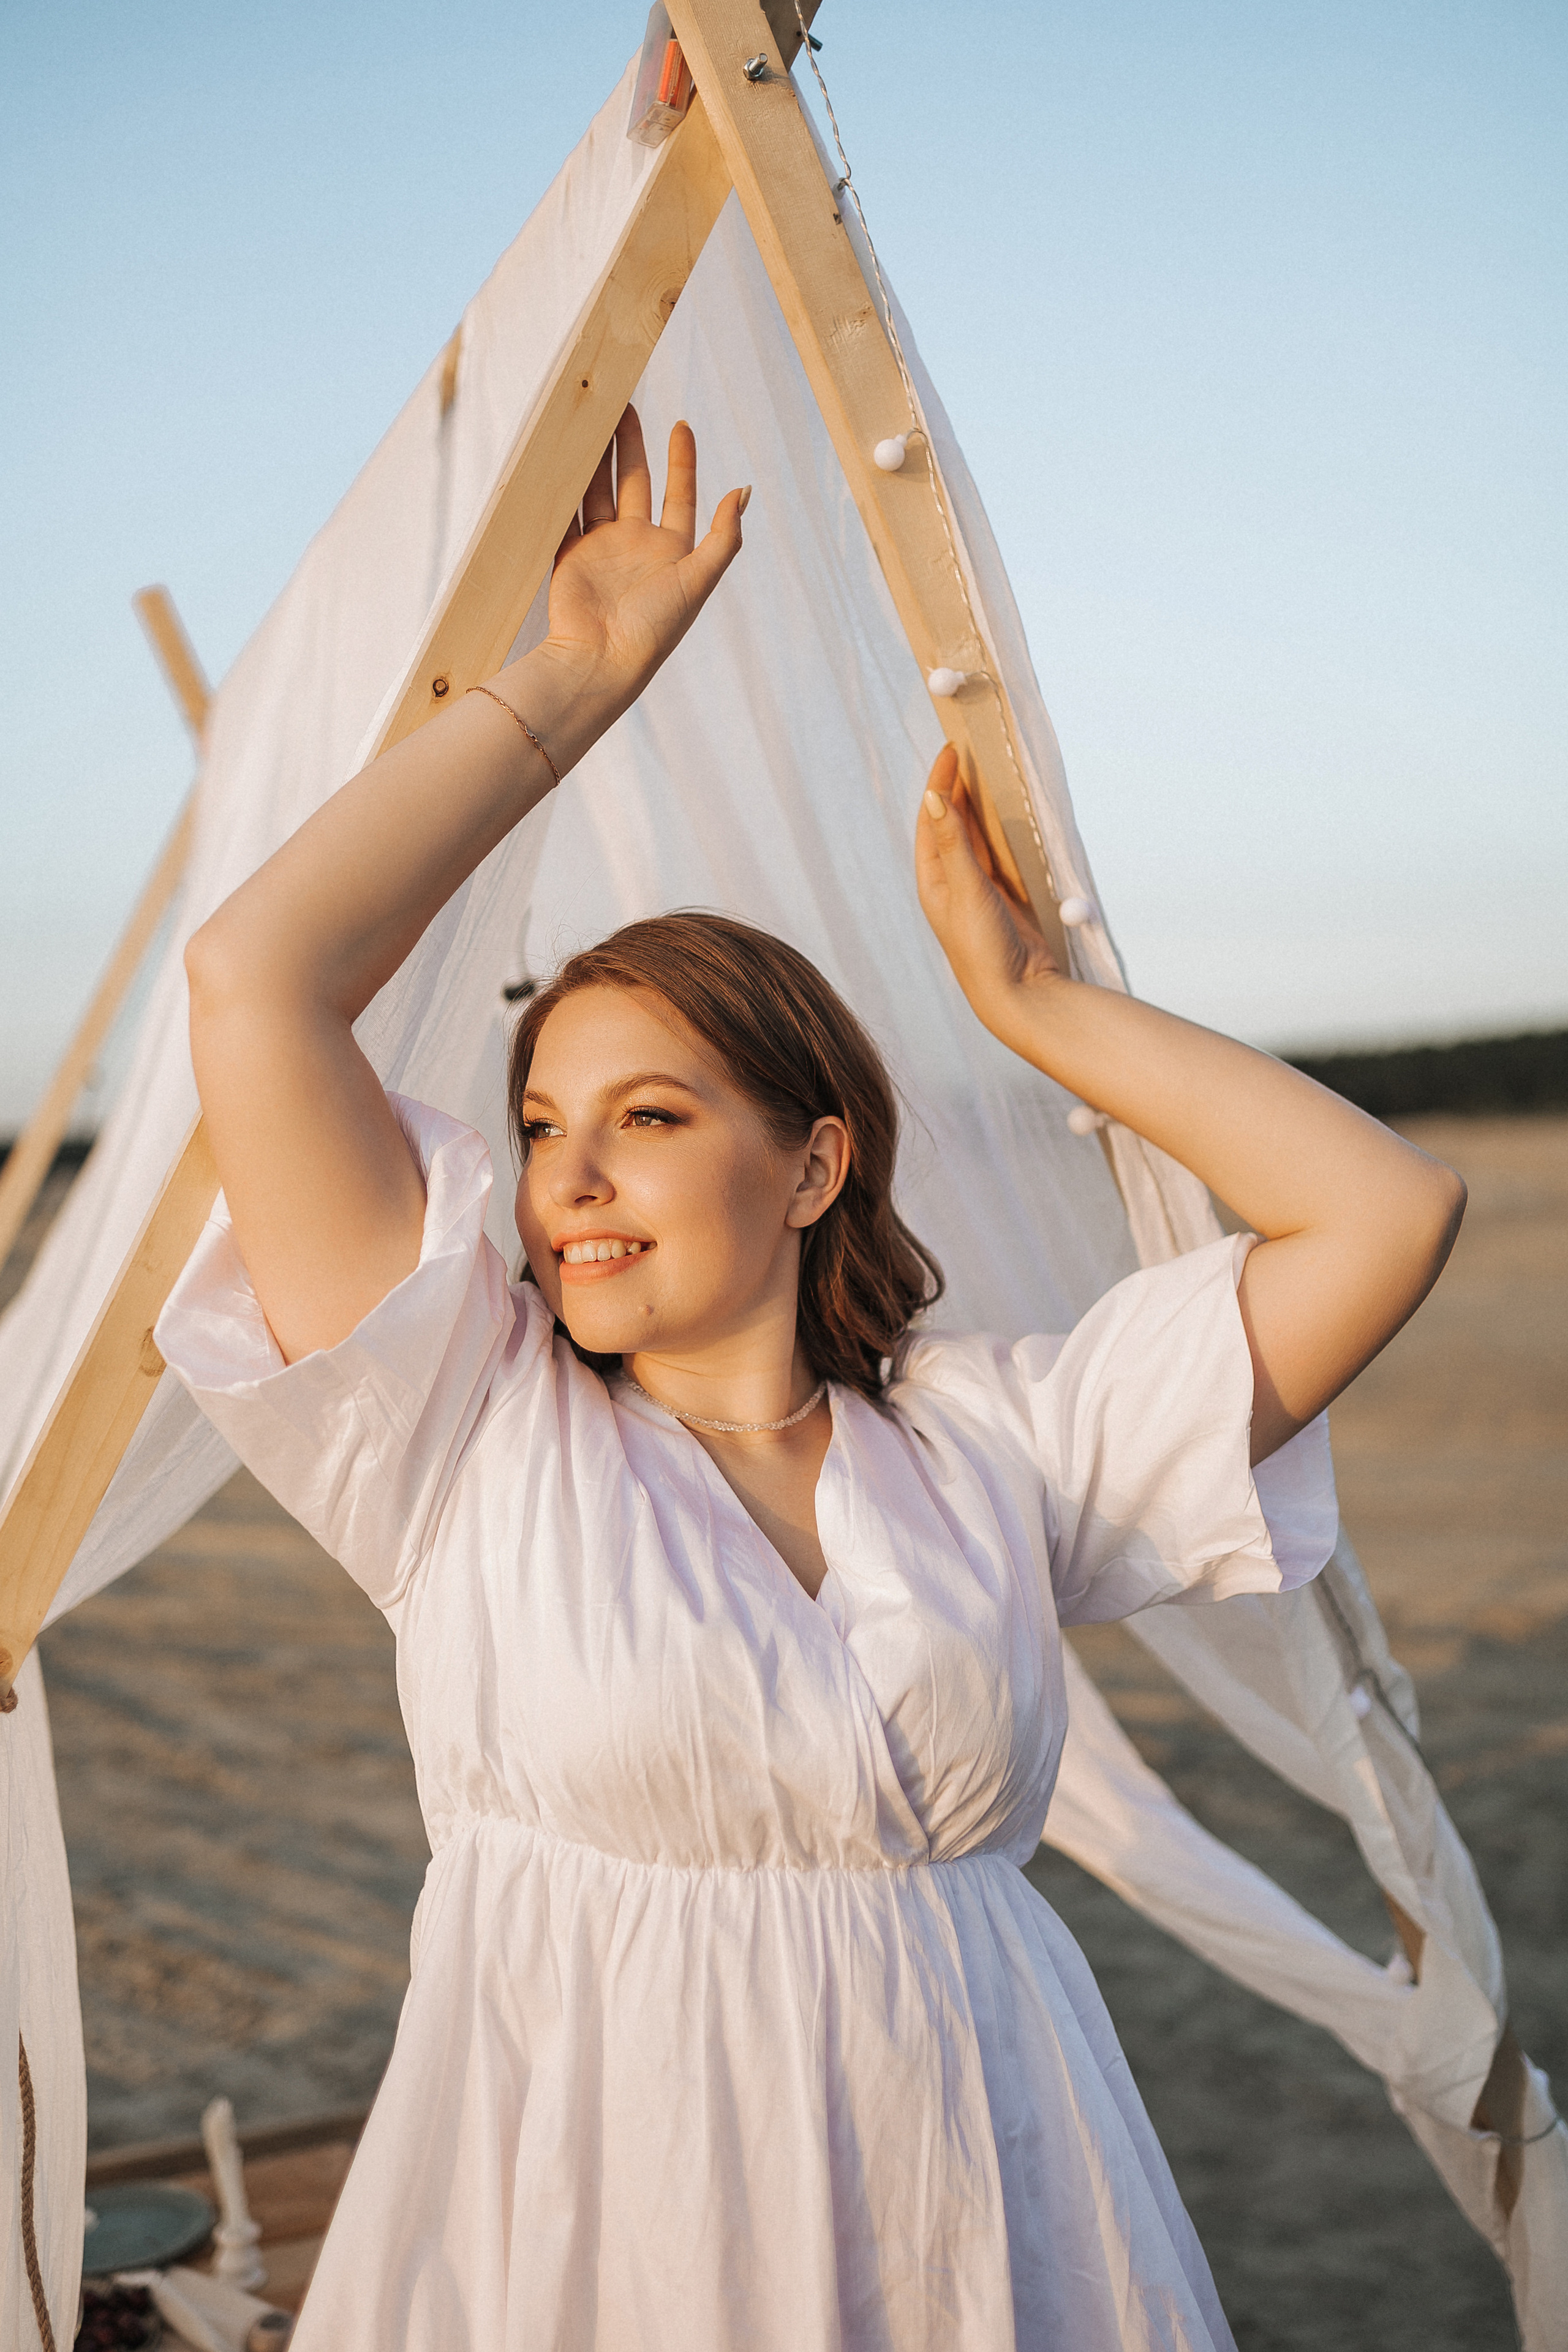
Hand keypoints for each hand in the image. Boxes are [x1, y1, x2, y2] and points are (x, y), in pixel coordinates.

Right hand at [541, 408, 746, 710]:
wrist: (602, 662)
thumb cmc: (656, 627)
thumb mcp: (700, 579)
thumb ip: (724, 537)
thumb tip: (744, 490)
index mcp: (672, 550)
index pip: (680, 494)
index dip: (682, 460)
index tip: (681, 423)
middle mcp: (637, 545)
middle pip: (635, 482)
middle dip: (631, 444)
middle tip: (623, 402)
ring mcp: (601, 549)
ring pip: (598, 490)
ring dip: (596, 456)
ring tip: (591, 417)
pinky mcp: (570, 556)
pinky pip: (567, 512)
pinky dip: (565, 485)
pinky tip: (561, 455)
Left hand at [916, 745, 1061, 1034]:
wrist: (1017, 991)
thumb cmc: (981, 948)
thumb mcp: (966, 891)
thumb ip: (954, 844)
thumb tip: (936, 799)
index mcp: (932, 879)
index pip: (931, 818)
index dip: (940, 782)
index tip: (953, 748)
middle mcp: (951, 880)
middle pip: (952, 821)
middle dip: (959, 786)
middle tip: (971, 747)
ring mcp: (979, 886)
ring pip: (977, 833)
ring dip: (981, 802)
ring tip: (988, 766)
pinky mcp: (1004, 893)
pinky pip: (1000, 849)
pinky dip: (1002, 825)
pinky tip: (1010, 806)